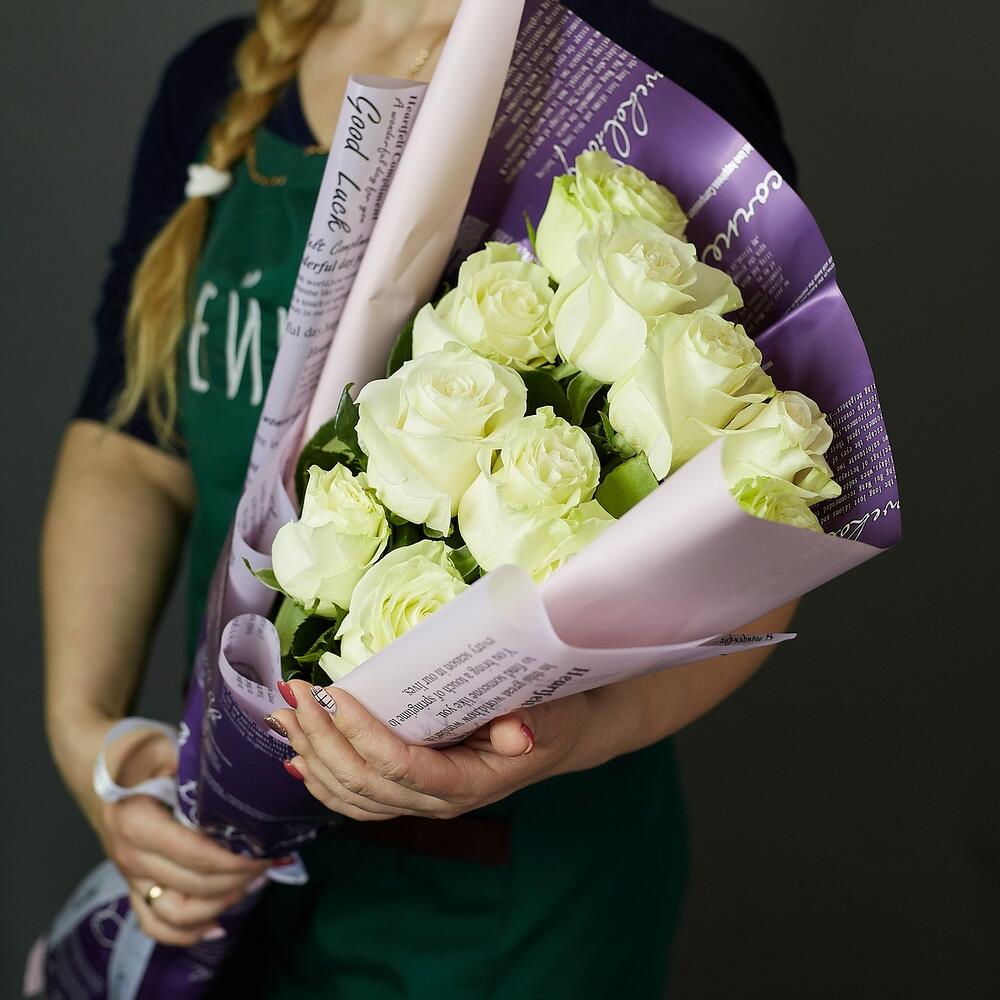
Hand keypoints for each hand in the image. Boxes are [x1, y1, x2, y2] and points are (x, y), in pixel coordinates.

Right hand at [82, 723, 270, 945]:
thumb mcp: (163, 747)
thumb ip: (194, 765)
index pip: (195, 855)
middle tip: (272, 860)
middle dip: (238, 878)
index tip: (267, 849)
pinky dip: (185, 933)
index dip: (235, 859)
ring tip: (253, 883)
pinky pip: (154, 923)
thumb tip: (243, 774)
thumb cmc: (136, 752)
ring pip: (175, 913)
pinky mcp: (133, 885)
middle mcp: (130, 856)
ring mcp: (130, 876)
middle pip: (193, 885)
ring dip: (218, 905)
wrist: (99, 763)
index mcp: (137, 823)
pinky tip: (217, 926)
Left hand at [270, 681, 593, 820]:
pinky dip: (321, 778)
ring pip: (350, 794)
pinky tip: (297, 756)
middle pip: (363, 782)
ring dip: (311, 756)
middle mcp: (435, 801)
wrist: (558, 741)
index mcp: (466, 783)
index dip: (361, 734)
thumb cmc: (552, 719)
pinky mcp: (408, 793)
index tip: (332, 693)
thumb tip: (516, 732)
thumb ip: (531, 726)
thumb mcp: (551, 716)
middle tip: (293, 695)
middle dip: (321, 739)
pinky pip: (356, 798)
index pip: (400, 766)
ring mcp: (418, 802)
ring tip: (283, 717)